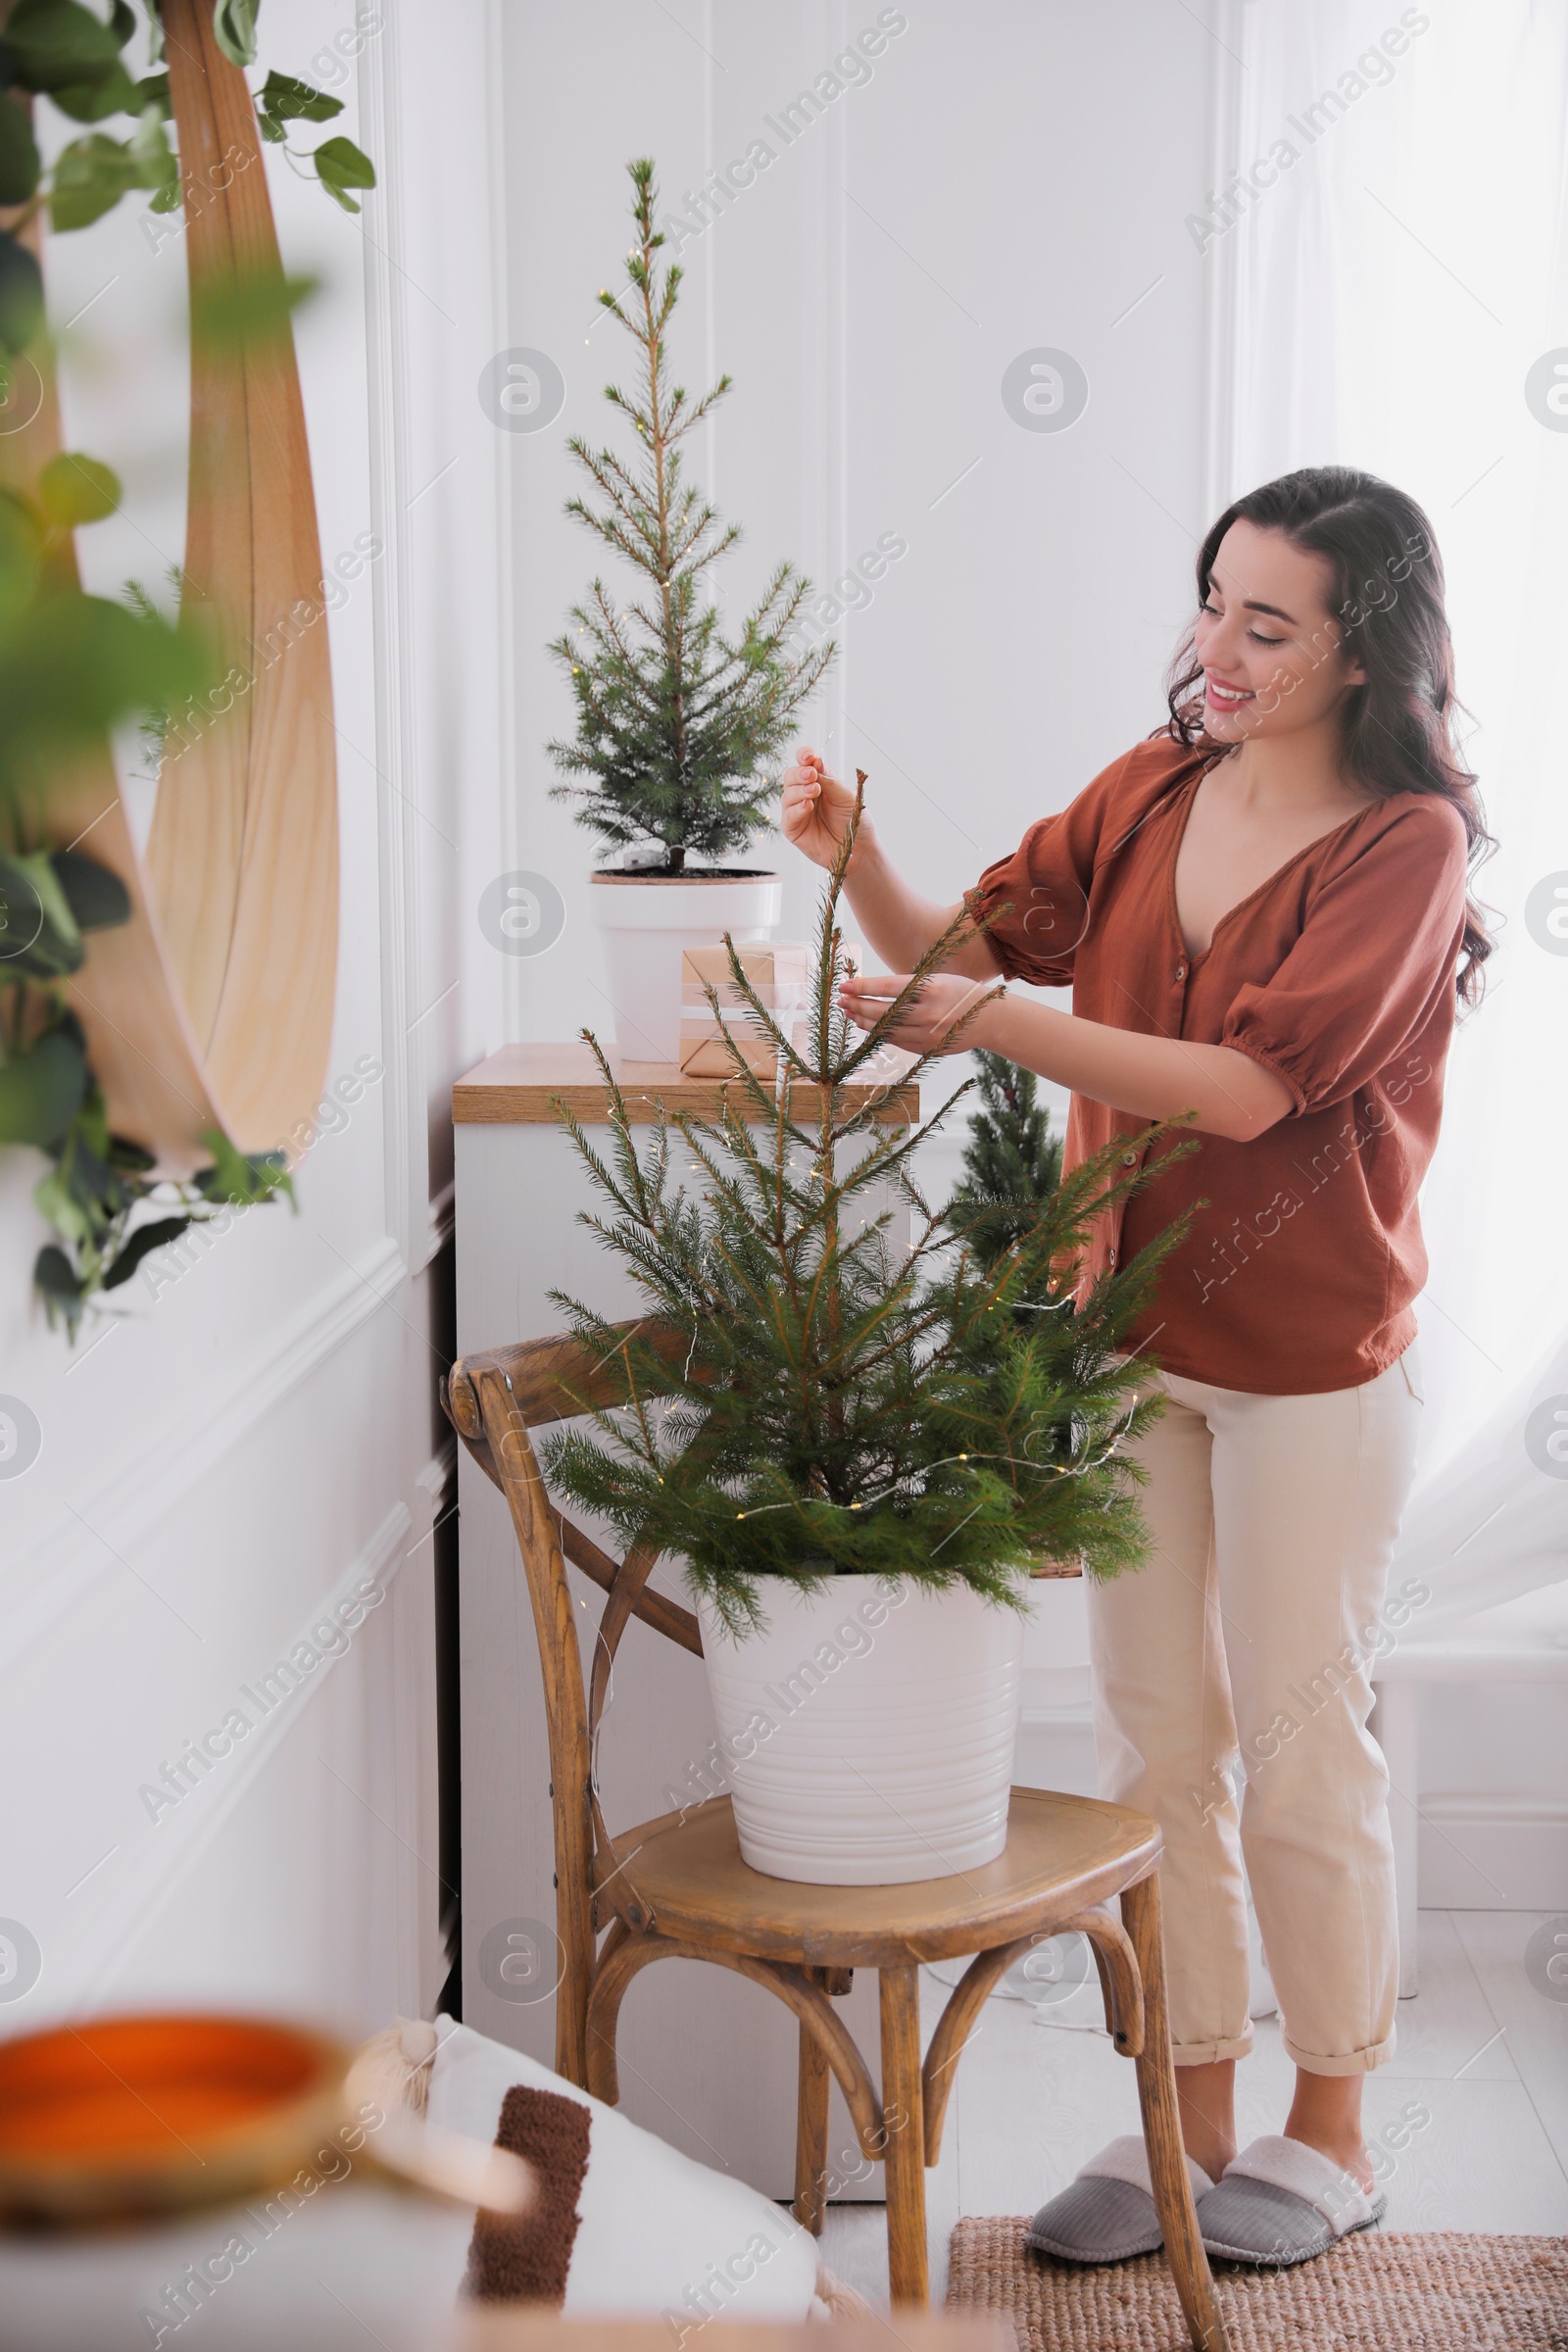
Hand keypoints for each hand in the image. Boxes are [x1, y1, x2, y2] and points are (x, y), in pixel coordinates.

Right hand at [779, 745, 868, 872]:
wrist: (859, 849)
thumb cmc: (855, 821)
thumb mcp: (846, 796)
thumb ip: (830, 780)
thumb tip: (815, 761)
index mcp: (818, 782)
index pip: (804, 763)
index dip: (803, 756)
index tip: (809, 756)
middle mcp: (804, 794)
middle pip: (790, 776)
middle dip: (799, 773)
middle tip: (813, 775)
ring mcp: (797, 812)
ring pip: (787, 795)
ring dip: (799, 790)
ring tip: (814, 792)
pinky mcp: (793, 830)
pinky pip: (788, 817)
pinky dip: (796, 809)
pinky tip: (807, 806)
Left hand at [838, 967, 1002, 1054]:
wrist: (989, 1019)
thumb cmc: (960, 992)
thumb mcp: (938, 979)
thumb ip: (909, 986)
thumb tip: (871, 989)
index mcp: (931, 988)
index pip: (888, 987)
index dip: (863, 987)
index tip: (844, 985)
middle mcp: (928, 1012)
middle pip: (883, 1011)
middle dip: (858, 1005)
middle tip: (842, 1000)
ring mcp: (928, 1033)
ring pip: (887, 1029)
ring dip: (864, 1021)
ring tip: (850, 1013)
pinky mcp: (928, 1048)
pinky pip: (897, 1041)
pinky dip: (880, 1033)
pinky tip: (867, 1025)